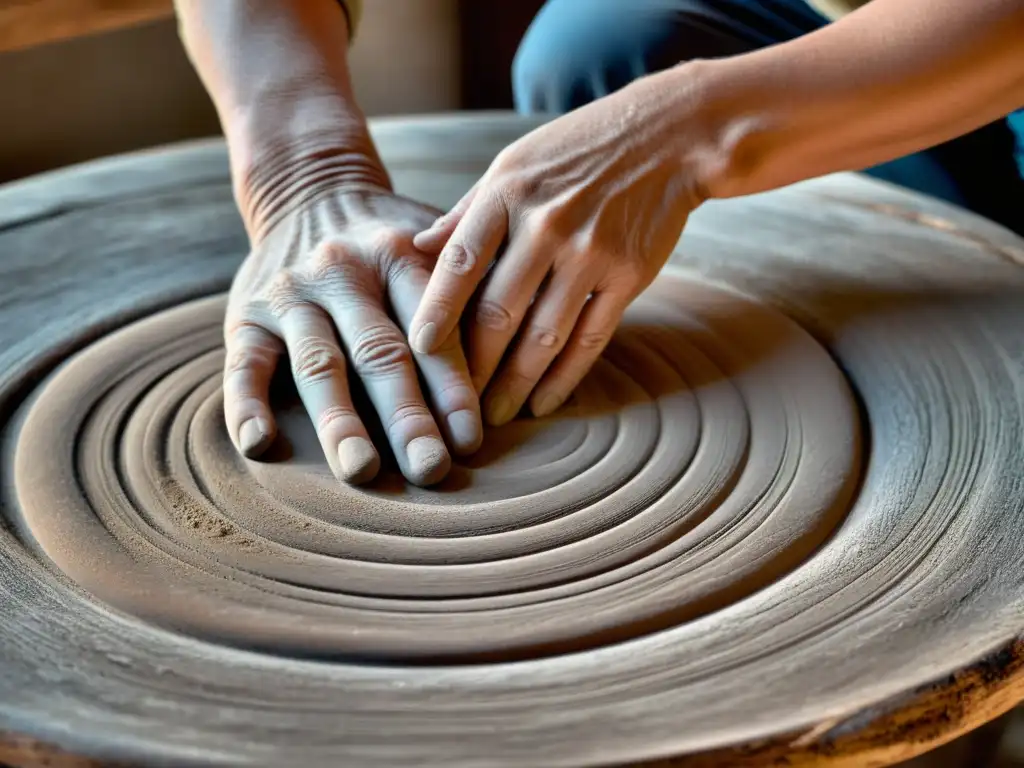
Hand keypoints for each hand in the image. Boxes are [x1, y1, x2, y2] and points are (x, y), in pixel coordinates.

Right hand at [222, 186, 482, 486]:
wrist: (308, 188)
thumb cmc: (390, 238)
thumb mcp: (431, 239)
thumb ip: (469, 285)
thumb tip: (528, 351)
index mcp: (400, 256)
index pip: (431, 328)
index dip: (452, 384)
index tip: (470, 438)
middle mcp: (344, 273)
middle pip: (379, 352)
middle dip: (406, 415)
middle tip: (430, 468)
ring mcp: (291, 295)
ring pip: (317, 363)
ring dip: (339, 421)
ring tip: (361, 470)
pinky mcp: (245, 315)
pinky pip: (244, 363)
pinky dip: (246, 405)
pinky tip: (260, 444)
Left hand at [408, 76, 704, 425]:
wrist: (668, 136)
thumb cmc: (578, 149)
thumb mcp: (514, 163)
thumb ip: (468, 210)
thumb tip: (418, 248)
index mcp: (508, 193)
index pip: (459, 262)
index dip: (436, 310)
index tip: (417, 349)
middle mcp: (546, 224)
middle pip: (499, 311)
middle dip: (474, 366)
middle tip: (457, 402)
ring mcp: (590, 253)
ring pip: (544, 336)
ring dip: (516, 383)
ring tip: (495, 413)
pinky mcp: (628, 276)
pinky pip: (590, 339)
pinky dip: (564, 377)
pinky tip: (544, 401)